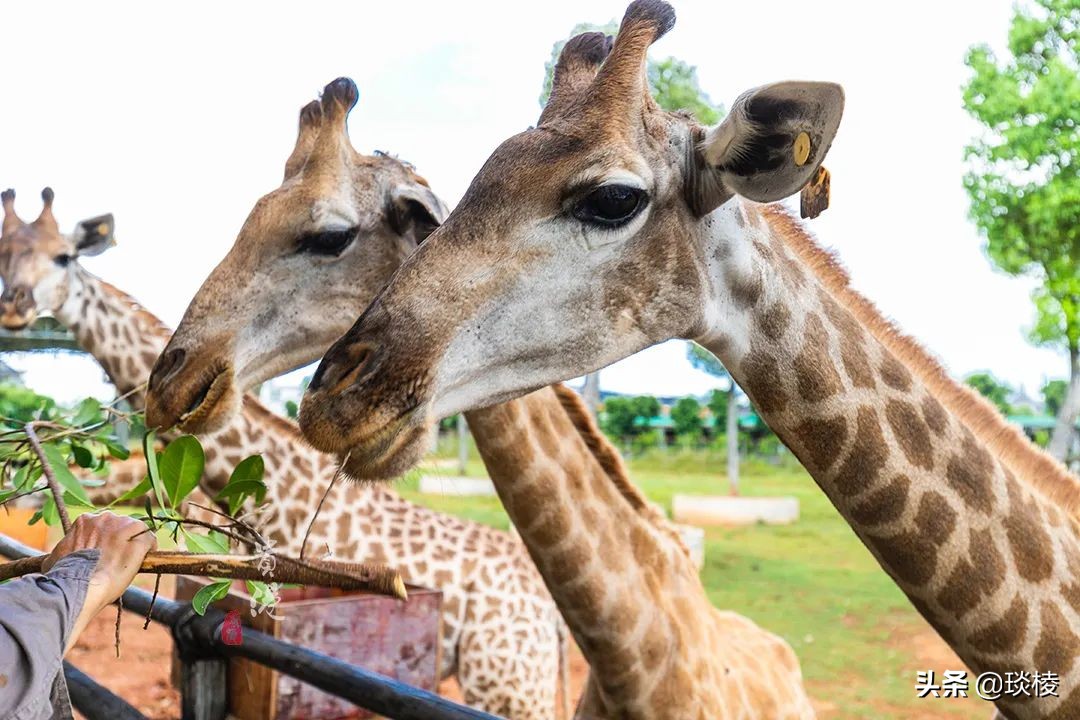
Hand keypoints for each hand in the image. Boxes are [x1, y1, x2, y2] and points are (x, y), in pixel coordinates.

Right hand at [43, 512, 155, 651]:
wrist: (79, 585)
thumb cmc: (63, 576)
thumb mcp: (56, 558)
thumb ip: (64, 550)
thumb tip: (55, 559)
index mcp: (85, 520)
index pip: (102, 524)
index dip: (106, 538)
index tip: (106, 551)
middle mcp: (104, 518)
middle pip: (120, 524)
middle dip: (120, 539)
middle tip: (118, 557)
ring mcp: (122, 526)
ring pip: (136, 529)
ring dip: (135, 541)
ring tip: (131, 559)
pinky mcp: (137, 538)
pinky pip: (149, 538)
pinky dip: (150, 547)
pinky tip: (144, 559)